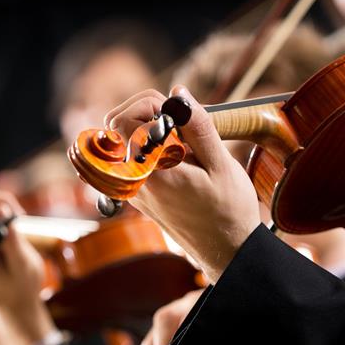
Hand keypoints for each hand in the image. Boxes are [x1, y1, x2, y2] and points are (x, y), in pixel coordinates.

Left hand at [105, 86, 261, 283]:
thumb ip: (197, 126)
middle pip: (115, 126)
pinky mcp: (140, 194)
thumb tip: (177, 93)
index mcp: (151, 173)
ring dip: (148, 126)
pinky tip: (178, 153)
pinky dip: (150, 145)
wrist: (227, 251)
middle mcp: (135, 182)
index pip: (120, 121)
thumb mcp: (220, 164)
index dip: (145, 104)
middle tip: (177, 118)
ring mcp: (135, 189)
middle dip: (143, 110)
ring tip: (182, 138)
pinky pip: (132, 158)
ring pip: (122, 141)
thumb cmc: (229, 211)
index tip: (175, 111)